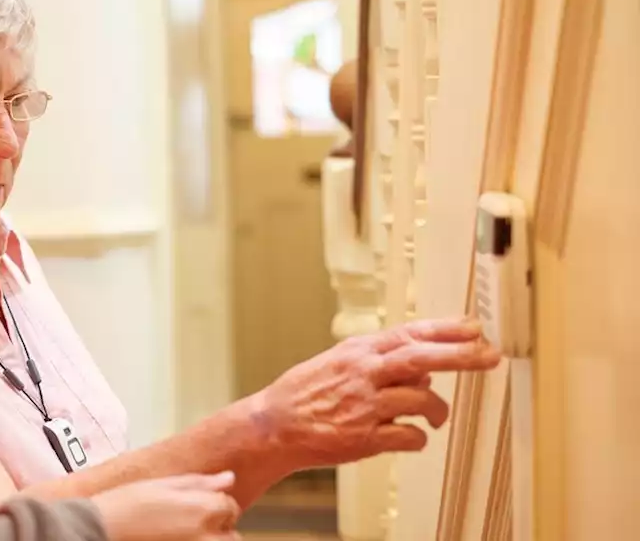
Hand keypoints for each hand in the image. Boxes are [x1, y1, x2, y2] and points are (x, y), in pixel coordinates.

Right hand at [91, 472, 240, 540]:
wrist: (100, 529)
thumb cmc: (127, 504)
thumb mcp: (163, 484)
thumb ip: (200, 483)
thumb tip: (228, 478)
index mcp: (204, 509)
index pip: (230, 507)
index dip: (216, 503)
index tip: (199, 504)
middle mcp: (206, 536)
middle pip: (232, 536)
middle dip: (219, 528)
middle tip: (193, 523)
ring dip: (211, 540)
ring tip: (185, 534)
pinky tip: (176, 539)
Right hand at [253, 318, 501, 467]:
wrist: (274, 426)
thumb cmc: (306, 393)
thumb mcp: (339, 362)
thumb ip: (380, 361)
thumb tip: (425, 366)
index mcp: (358, 351)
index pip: (409, 333)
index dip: (445, 329)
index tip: (476, 328)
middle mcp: (363, 374)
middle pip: (421, 358)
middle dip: (461, 356)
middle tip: (491, 356)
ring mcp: (364, 406)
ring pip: (421, 399)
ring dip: (437, 410)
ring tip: (435, 418)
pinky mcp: (364, 437)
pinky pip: (409, 436)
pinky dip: (417, 437)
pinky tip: (409, 436)